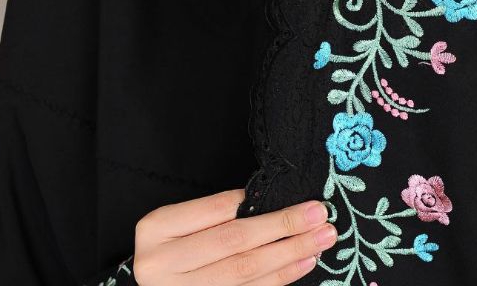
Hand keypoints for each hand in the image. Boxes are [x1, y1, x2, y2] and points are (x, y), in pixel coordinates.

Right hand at [132, 188, 336, 285]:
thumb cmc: (167, 246)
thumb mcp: (176, 221)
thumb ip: (213, 212)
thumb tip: (267, 201)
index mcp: (156, 229)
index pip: (215, 210)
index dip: (257, 205)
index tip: (295, 198)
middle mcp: (163, 264)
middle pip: (234, 243)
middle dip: (283, 227)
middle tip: (320, 216)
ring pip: (245, 273)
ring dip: (288, 255)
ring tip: (320, 240)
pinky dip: (279, 278)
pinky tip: (302, 264)